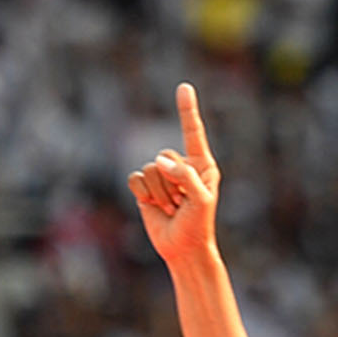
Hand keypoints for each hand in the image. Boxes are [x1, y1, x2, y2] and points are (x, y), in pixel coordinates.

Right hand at [128, 81, 224, 270]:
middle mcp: (181, 166)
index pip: (193, 132)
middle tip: (181, 205)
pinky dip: (143, 193)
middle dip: (171, 183)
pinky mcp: (146, 189)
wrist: (182, 249)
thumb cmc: (198, 225)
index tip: (184, 87)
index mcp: (202, 164)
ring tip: (171, 209)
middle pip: (165, 156)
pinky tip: (154, 207)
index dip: (187, 110)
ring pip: (150, 169)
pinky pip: (135, 179)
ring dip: (160, 194)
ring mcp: (163, 177)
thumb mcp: (201, 200)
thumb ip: (185, 177)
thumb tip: (159, 162)